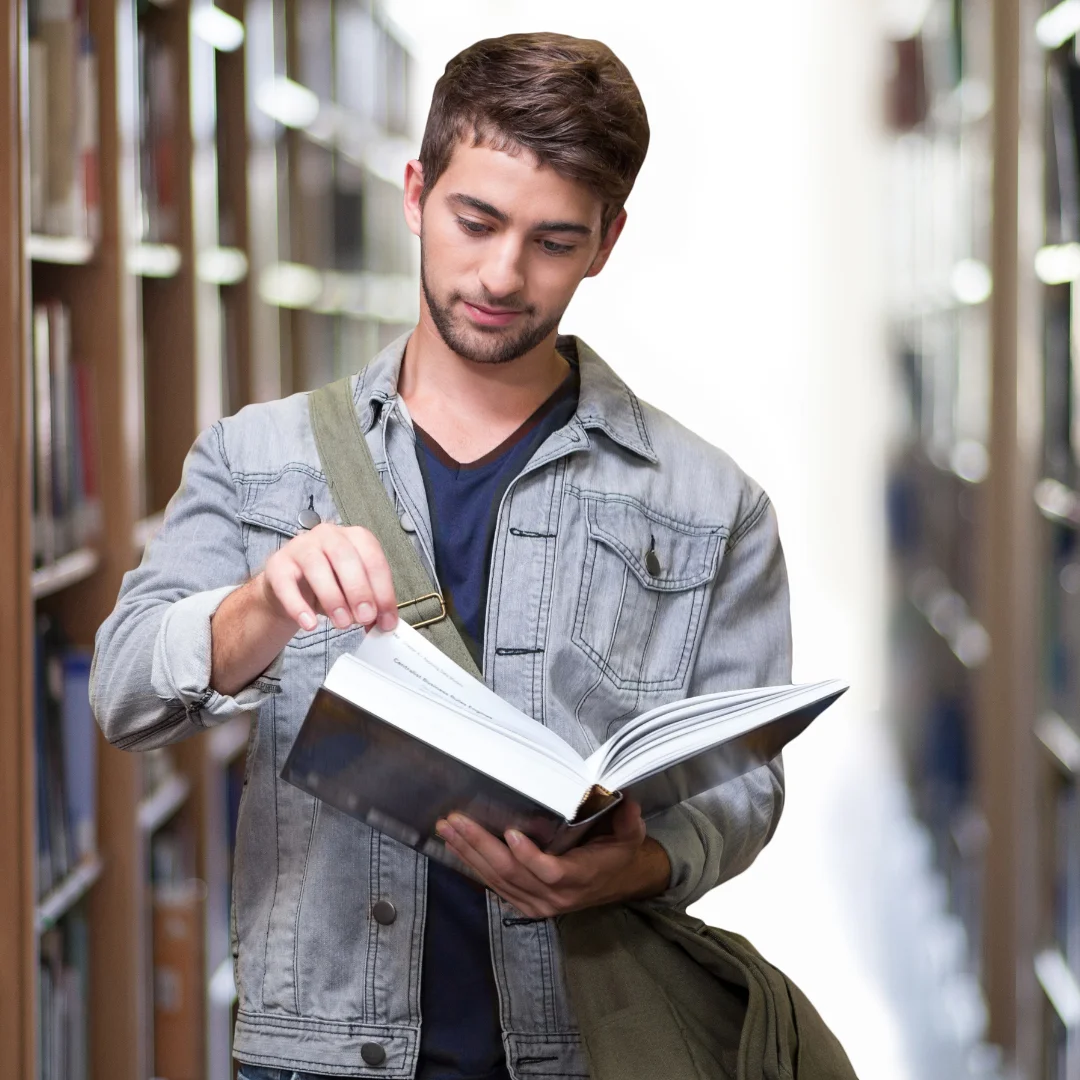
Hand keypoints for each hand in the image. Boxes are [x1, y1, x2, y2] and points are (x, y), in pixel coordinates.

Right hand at [259, 522, 398, 632]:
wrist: (289, 587)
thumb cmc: (329, 585)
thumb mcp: (354, 593)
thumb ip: (371, 605)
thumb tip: (385, 624)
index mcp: (355, 537)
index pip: (373, 559)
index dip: (383, 591)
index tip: (387, 620)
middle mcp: (328, 535)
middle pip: (345, 557)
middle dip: (359, 590)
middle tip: (365, 617)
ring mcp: (301, 546)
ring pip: (316, 566)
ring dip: (333, 598)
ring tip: (342, 623)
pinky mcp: (277, 564)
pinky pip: (286, 583)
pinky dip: (298, 606)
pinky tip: (310, 624)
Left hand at [435, 801, 670, 917]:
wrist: (616, 883)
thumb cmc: (618, 854)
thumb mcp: (630, 836)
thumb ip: (628, 819)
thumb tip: (625, 798)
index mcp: (580, 877)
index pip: (551, 871)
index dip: (529, 856)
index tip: (511, 833)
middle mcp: (555, 896)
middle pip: (512, 873)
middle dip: (480, 846)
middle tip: (456, 822)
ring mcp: (537, 904)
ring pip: (498, 880)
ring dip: (469, 854)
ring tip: (447, 829)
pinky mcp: (525, 905)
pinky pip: (495, 887)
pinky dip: (474, 866)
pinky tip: (456, 847)